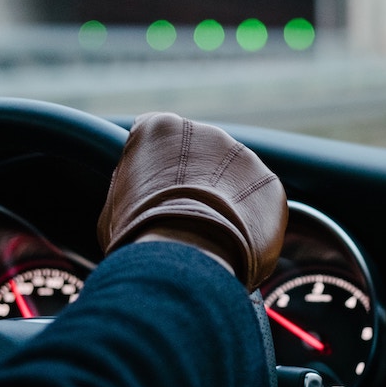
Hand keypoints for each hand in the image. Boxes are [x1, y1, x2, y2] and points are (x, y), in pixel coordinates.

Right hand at [97, 113, 287, 290]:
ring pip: (234, 181)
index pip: (159, 142)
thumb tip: (138, 195)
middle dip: (196, 186)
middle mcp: (206, 133)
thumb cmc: (138, 235)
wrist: (184, 257)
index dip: (158, 174)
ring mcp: (244, 157)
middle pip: (201, 159)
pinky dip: (250, 225)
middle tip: (185, 222)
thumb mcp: (116, 205)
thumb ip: (133, 187)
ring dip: (226, 203)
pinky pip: (259, 206)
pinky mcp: (270, 186)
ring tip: (210, 239)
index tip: (156, 199)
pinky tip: (233, 246)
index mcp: (160, 129)